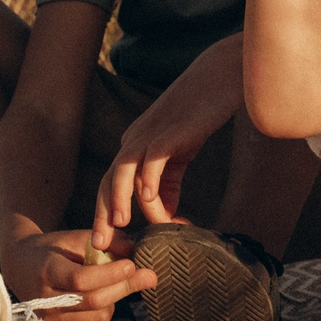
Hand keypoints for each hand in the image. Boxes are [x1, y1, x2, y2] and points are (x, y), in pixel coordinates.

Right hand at [0, 229, 155, 320]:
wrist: (21, 267)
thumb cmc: (53, 250)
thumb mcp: (73, 238)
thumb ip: (103, 242)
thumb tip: (133, 250)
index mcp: (47, 271)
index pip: (81, 279)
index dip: (110, 274)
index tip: (132, 265)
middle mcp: (45, 300)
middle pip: (93, 301)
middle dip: (124, 288)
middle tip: (148, 276)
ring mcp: (51, 320)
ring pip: (97, 319)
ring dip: (115, 302)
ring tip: (115, 286)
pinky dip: (107, 318)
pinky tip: (107, 302)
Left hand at [91, 41, 241, 244]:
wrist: (221, 75)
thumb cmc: (201, 112)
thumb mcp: (180, 151)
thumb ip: (169, 181)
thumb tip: (162, 214)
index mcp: (135, 146)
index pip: (111, 184)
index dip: (105, 214)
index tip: (106, 241)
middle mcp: (135, 140)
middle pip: (108, 181)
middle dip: (102, 215)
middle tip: (100, 244)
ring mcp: (150, 135)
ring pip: (123, 171)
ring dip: (119, 200)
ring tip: (121, 225)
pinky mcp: (171, 132)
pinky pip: (153, 159)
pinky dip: (149, 180)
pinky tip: (152, 200)